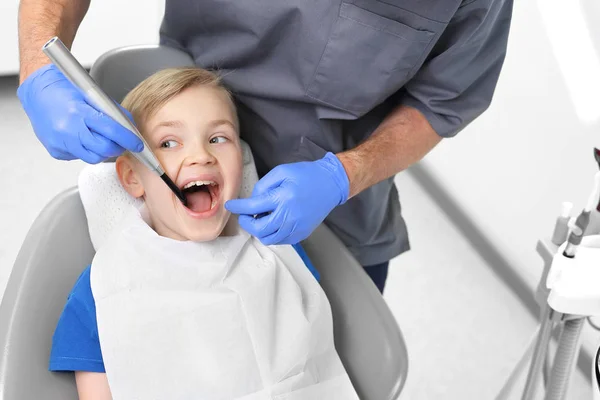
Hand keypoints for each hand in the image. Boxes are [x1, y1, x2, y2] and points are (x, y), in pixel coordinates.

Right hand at [17, 64, 142, 163]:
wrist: (37, 92)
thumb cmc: (64, 90)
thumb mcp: (92, 95)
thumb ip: (114, 112)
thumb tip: (131, 127)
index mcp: (78, 113)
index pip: (111, 131)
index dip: (128, 140)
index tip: (138, 144)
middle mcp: (68, 130)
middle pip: (104, 149)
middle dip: (118, 147)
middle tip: (122, 142)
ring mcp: (60, 143)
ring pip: (93, 157)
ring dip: (103, 151)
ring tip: (102, 138)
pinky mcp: (56, 151)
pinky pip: (80, 156)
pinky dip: (87, 150)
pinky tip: (83, 137)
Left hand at [225, 152, 349, 244]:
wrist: (331, 184)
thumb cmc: (306, 175)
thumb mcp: (282, 172)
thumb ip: (263, 186)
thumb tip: (252, 200)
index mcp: (283, 198)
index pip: (253, 207)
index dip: (239, 207)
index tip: (231, 206)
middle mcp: (289, 216)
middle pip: (259, 229)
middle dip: (247, 222)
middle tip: (245, 215)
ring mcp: (296, 227)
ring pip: (269, 239)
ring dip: (259, 230)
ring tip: (260, 218)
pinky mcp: (302, 233)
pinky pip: (280, 240)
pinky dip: (271, 234)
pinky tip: (272, 223)